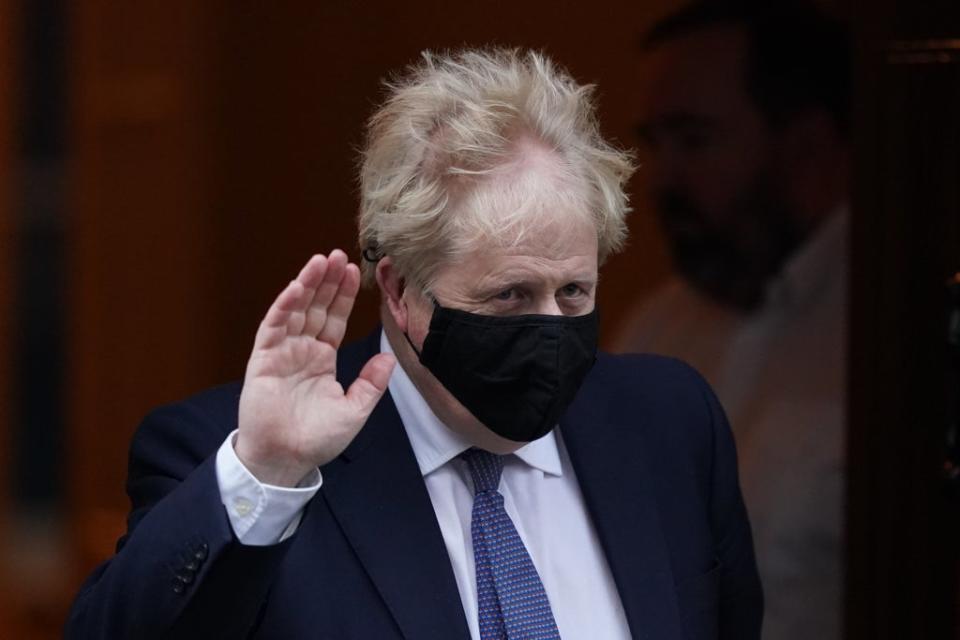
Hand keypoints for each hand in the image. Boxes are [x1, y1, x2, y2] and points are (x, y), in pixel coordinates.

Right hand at [235, 250, 395, 485]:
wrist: (286, 459)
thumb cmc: (317, 439)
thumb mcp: (354, 410)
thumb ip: (371, 382)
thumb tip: (390, 357)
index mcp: (322, 359)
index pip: (334, 319)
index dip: (343, 296)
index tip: (353, 271)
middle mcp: (302, 350)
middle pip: (316, 308)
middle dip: (327, 281)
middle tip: (338, 254)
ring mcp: (282, 353)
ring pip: (295, 310)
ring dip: (307, 285)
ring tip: (320, 260)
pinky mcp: (263, 359)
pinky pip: (274, 327)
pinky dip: (284, 306)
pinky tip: (296, 288)